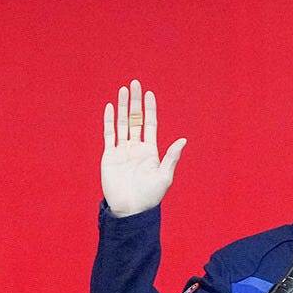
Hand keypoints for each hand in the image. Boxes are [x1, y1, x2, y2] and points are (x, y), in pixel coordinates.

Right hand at [101, 80, 185, 216]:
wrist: (130, 209)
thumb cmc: (150, 196)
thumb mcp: (164, 177)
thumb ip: (171, 157)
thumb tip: (183, 140)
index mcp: (150, 151)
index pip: (149, 124)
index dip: (149, 109)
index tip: (149, 94)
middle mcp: (136, 147)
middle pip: (135, 119)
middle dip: (135, 101)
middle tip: (134, 83)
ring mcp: (122, 150)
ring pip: (122, 123)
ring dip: (122, 106)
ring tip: (123, 90)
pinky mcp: (109, 156)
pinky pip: (109, 135)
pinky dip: (109, 121)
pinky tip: (110, 108)